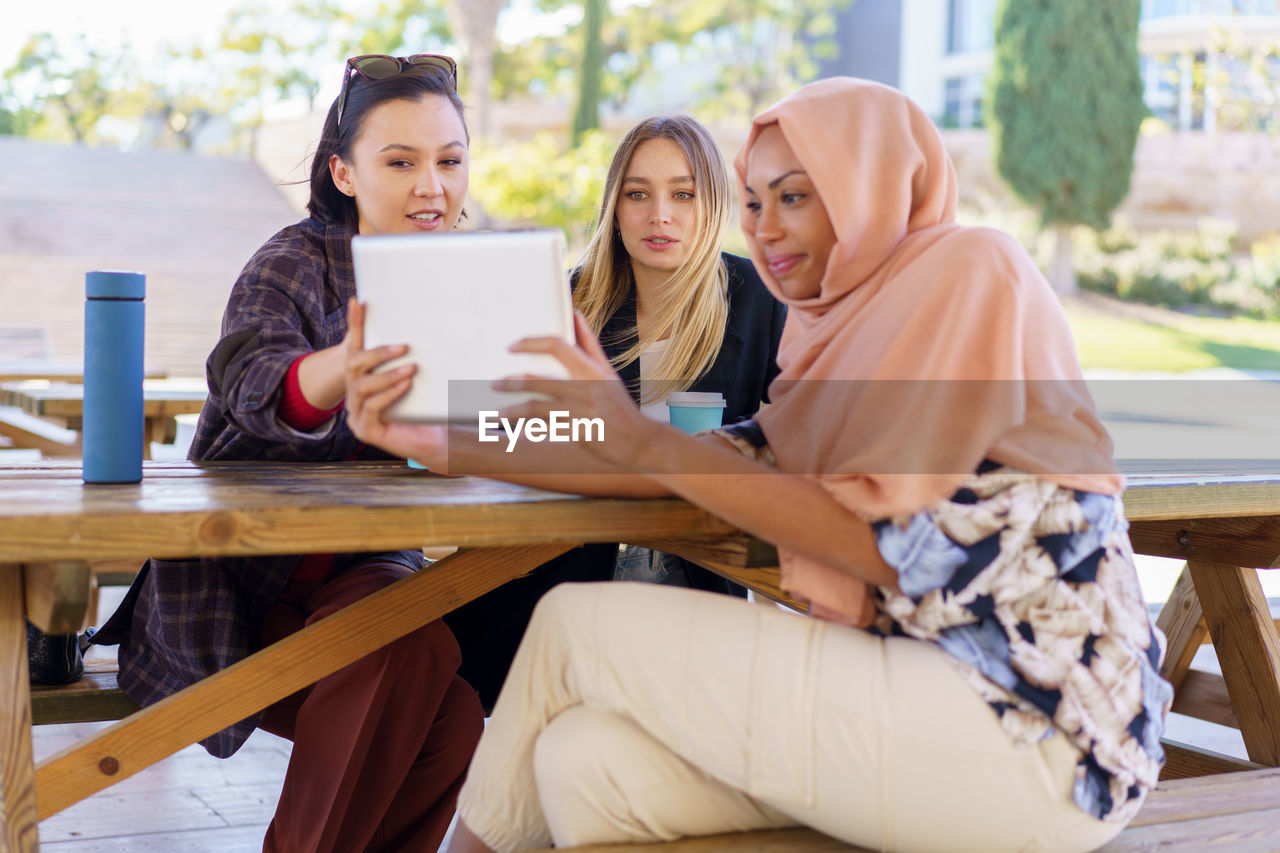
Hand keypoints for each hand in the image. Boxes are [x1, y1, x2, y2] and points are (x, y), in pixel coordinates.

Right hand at [343, 298, 449, 468]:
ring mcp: (356, 413)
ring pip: (360, 386)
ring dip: (387, 375)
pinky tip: (405, 386)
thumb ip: (410, 357)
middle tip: (404, 346)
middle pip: (352, 364)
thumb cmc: (425, 406)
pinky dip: (389, 394)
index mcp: (363, 377)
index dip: (356, 324)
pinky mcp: (364, 430)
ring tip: (411, 369)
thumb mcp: (416, 377)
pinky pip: (371, 408)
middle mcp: (354, 393)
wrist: (435, 439)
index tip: (359, 301)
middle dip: (377, 353)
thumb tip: (425, 326)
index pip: (356, 345)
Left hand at [493, 313, 665, 468]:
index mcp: (591, 369)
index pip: (557, 345)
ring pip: (537, 406)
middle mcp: (586, 387)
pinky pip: (546, 429)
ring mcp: (582, 411)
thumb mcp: (607, 372)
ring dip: (513, 409)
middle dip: (512, 382)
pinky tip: (515, 429)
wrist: (639, 442)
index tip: (512, 347)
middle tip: (496, 383)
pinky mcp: (579, 433)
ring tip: (498, 412)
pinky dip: (528, 428)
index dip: (531, 343)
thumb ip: (589, 344)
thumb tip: (576, 315)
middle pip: (539, 379)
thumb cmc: (620, 406)